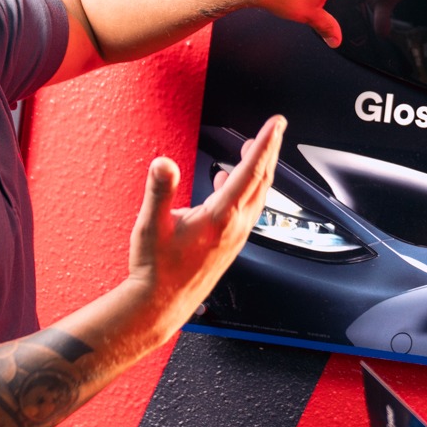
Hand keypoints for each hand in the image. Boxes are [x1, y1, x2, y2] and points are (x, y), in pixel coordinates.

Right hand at [127, 116, 284, 334]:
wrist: (160, 304)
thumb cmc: (155, 268)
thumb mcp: (151, 225)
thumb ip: (159, 190)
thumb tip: (163, 162)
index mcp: (221, 218)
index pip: (251, 172)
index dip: (264, 143)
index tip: (276, 123)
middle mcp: (235, 227)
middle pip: (262, 181)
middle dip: (269, 151)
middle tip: (274, 128)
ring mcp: (235, 237)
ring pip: (257, 196)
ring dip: (259, 169)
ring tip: (254, 149)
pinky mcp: (230, 243)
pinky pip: (247, 209)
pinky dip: (246, 188)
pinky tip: (229, 181)